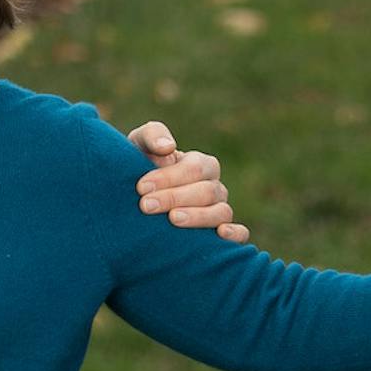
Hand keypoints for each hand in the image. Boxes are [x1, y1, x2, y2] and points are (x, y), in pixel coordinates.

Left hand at [127, 120, 248, 243]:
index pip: (194, 169)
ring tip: (173, 219)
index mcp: (201, 165)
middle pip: (207, 191)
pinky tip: (220, 233)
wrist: (129, 201)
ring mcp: (220, 211)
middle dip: (175, 197)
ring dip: (198, 216)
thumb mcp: (139, 145)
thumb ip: (153, 136)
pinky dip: (235, 233)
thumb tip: (168, 147)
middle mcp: (214, 188)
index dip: (169, 177)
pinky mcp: (222, 235)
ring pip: (222, 212)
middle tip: (146, 205)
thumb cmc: (137, 169)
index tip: (141, 187)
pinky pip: (241, 233)